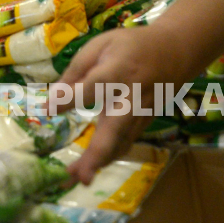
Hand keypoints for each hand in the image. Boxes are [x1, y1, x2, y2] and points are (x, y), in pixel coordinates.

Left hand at [55, 26, 182, 183]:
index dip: (70, 98)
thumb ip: (77, 70)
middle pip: (115, 127)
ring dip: (102, 161)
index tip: (48, 109)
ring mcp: (142, 112)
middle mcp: (132, 95)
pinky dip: (111, 155)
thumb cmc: (131, 45)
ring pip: (122, 141)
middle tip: (79, 174)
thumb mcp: (101, 44)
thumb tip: (54, 97)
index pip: (92, 87)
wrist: (175, 51)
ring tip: (80, 177)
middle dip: (97, 153)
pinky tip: (94, 165)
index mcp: (118, 70)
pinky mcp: (146, 121)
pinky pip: (128, 141)